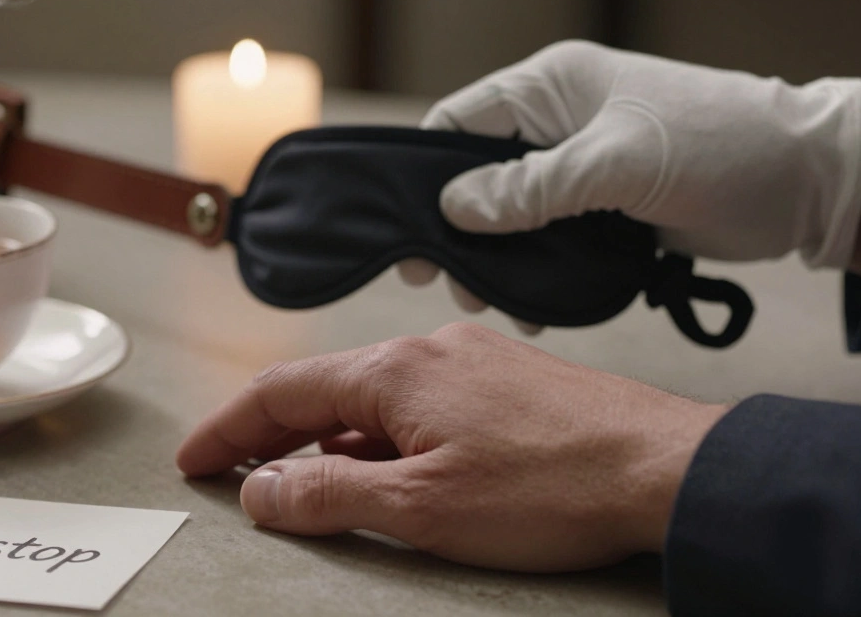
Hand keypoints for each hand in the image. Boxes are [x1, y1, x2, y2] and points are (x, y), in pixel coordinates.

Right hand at [176, 322, 727, 571]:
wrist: (666, 467)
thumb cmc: (552, 488)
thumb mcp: (422, 508)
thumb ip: (328, 497)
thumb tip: (259, 490)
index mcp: (396, 372)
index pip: (282, 392)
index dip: (227, 430)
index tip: (193, 460)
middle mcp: (429, 351)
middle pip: (323, 389)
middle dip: (270, 434)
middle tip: (230, 472)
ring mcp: (472, 361)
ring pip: (373, 397)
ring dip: (327, 437)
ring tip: (299, 480)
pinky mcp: (507, 379)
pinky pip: (419, 401)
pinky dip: (381, 435)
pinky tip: (387, 467)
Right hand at [399, 40, 860, 316]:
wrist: (805, 183)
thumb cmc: (716, 146)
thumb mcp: (615, 163)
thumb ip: (531, 187)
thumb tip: (453, 208)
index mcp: (550, 87)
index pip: (460, 121)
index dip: (425, 172)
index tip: (407, 229)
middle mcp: (557, 123)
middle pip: (477, 175)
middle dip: (458, 229)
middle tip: (447, 281)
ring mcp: (581, 167)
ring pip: (511, 215)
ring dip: (497, 258)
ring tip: (491, 301)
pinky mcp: (604, 209)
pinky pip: (549, 241)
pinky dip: (536, 272)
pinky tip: (533, 307)